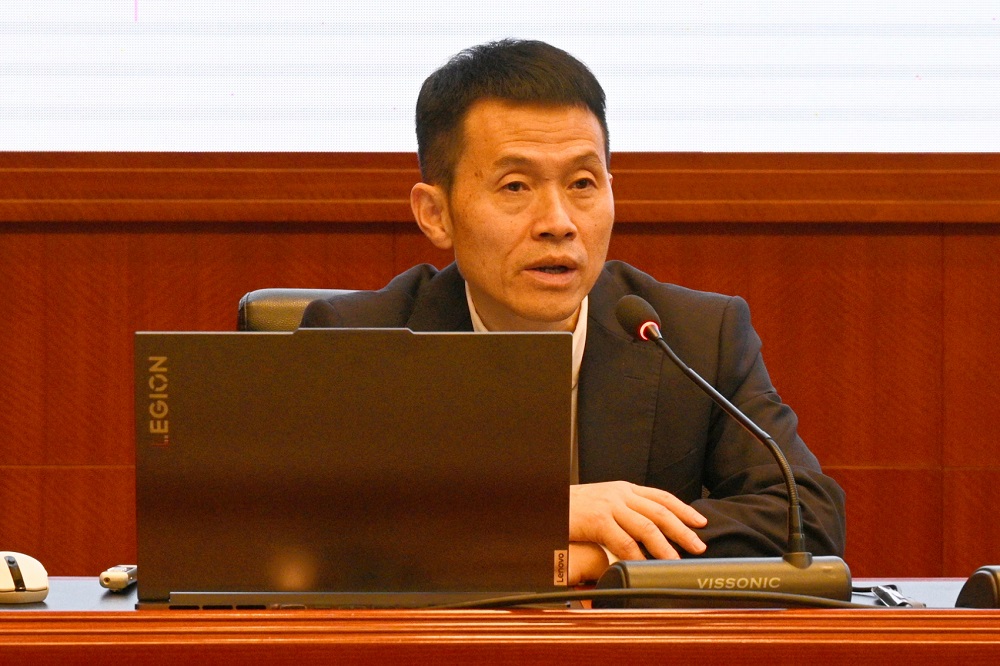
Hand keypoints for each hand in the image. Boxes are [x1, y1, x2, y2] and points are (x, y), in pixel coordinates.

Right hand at [570, 481, 707, 561]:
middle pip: (660, 511)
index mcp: (623, 488)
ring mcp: (609, 505)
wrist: (545, 502)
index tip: (700, 522)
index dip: (683, 509)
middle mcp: (620, 493)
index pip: (661, 497)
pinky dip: (637, 556)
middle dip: (683, 529)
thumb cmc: (572, 508)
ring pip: (646, 526)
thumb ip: (623, 513)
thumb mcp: (602, 504)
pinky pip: (623, 541)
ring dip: (665, 546)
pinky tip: (645, 566)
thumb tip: (646, 534)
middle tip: (698, 545)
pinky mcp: (597, 520)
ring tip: (676, 561)